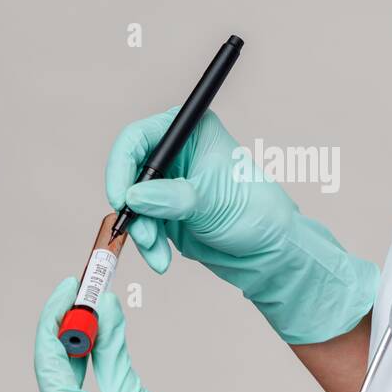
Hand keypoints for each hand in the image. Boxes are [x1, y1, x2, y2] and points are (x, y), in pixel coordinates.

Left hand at [34, 275, 300, 391]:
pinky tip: (96, 361)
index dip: (57, 316)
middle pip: (52, 376)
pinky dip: (82, 385)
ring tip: (96, 322)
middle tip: (88, 296)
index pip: (48, 360)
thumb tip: (103, 306)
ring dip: (76, 358)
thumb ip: (112, 350)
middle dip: (69, 334)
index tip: (71, 285)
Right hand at [104, 108, 379, 343]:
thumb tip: (134, 196)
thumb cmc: (256, 212)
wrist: (270, 251)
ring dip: (141, 231)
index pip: (138, 138)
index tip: (121, 197)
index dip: (122, 166)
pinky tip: (161, 259)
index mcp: (191, 132)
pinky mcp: (166, 213)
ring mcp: (169, 185)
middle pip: (129, 172)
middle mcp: (176, 154)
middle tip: (139, 232)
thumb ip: (172, 197)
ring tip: (157, 252)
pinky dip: (148, 244)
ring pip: (133, 205)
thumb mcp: (213, 202)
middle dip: (132, 207)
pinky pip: (143, 226)